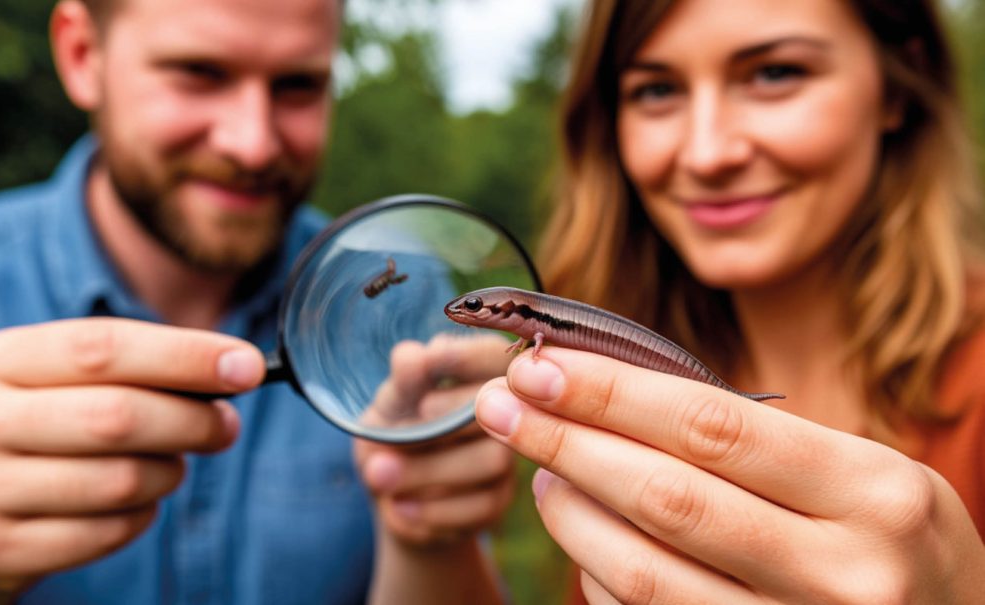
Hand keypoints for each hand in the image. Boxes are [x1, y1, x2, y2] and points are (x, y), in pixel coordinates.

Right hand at [0, 318, 263, 594]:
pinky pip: (108, 533)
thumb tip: (228, 367)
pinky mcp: (0, 550)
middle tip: (225, 425)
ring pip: (123, 480)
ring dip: (170, 471)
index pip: (104, 347)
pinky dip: (142, 514)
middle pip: (120, 416)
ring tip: (170, 461)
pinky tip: (136, 499)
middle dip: (194, 421)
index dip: (185, 355)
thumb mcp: (38, 376)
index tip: (245, 366)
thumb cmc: (16, 423)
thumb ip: (118, 365)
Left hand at [355, 335, 515, 546]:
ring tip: (379, 476)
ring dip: (424, 472)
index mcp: (479, 373)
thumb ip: (402, 384)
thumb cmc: (392, 432)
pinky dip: (429, 510)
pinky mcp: (500, 501)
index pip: (494, 354)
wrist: (391, 495)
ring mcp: (508, 458)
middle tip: (388, 440)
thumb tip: (412, 357)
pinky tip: (398, 508)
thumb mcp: (389, 406)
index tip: (430, 360)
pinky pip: (478, 506)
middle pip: (493, 411)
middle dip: (433, 427)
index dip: (467, 356)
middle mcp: (507, 413)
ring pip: (490, 460)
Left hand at [476, 347, 984, 603]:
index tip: (537, 365)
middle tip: (502, 404)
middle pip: (666, 497)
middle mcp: (845, 575)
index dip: (611, 393)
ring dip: (570, 511)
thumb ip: (754, 443)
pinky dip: (598, 572)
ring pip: (645, 574)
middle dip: (566, 442)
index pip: (712, 428)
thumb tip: (608, 397)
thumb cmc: (892, 540)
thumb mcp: (861, 475)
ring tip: (538, 466)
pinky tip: (581, 531)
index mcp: (874, 494)